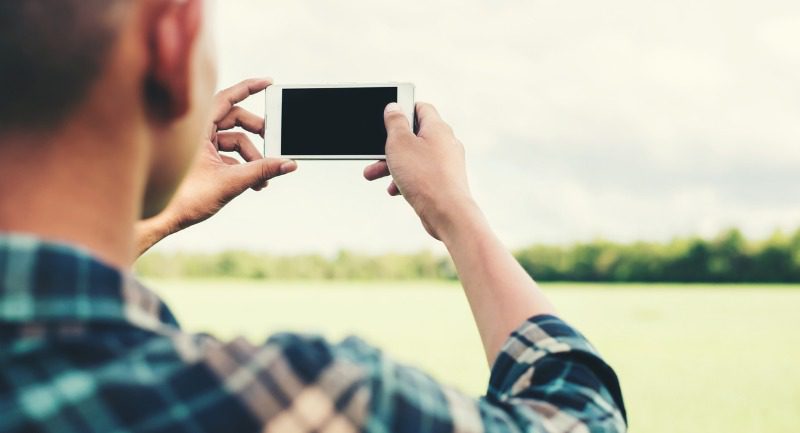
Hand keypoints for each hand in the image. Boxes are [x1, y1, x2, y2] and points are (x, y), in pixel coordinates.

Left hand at [135, 78, 296, 255]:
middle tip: (275, 142)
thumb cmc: (184, 199)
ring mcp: (198, 146)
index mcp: (197, 128)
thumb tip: (289, 164)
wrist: (161, 220)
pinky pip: (227, 154)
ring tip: (264, 177)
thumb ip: (262, 171)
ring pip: (233, 140)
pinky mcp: (201, 161)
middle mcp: (196, 132)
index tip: (270, 83)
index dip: (249, 88)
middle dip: (257, 133)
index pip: (227, 98)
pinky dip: (242, 165)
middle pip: (235, 120)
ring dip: (252, 157)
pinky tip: (255, 184)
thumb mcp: (231, 182)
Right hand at [363, 102, 475, 239]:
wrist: (447, 214)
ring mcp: (447, 164)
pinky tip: (395, 190)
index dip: (403, 110)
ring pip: (415, 158)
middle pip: (414, 137)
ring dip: (393, 165)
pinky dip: (406, 180)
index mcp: (437, 128)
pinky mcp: (445, 182)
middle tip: (372, 154)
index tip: (388, 118)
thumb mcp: (400, 143)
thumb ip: (395, 122)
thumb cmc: (424, 177)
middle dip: (390, 146)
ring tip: (373, 175)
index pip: (421, 108)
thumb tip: (394, 107)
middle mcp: (446, 143)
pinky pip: (422, 175)